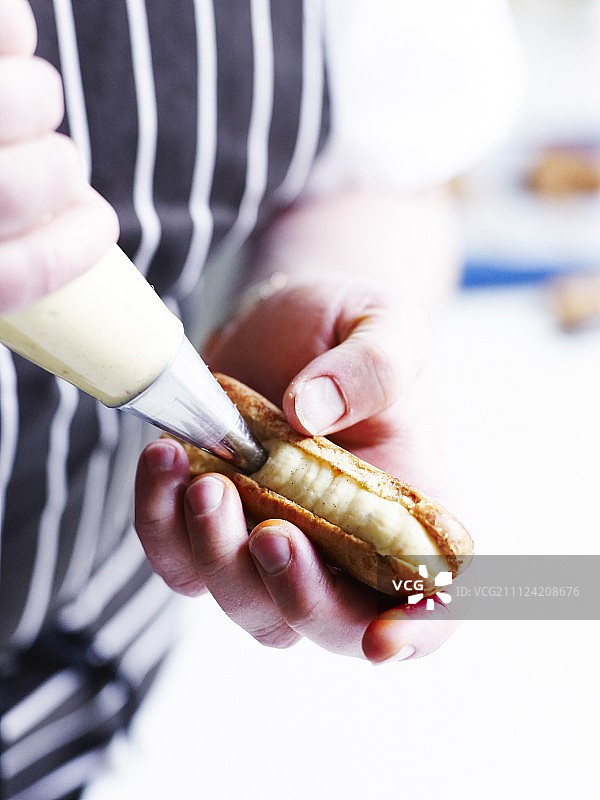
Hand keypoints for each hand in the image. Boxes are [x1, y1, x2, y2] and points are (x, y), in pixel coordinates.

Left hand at [0, 0, 118, 312]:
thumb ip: (7, 256)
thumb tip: (65, 238)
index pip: (18, 275)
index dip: (71, 254)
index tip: (98, 228)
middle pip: (28, 188)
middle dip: (59, 172)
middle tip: (48, 160)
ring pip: (30, 104)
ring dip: (38, 99)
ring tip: (20, 102)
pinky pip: (7, 30)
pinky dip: (15, 33)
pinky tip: (6, 43)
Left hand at [135, 277, 458, 662]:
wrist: (285, 319)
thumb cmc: (350, 325)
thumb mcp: (383, 324)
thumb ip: (372, 366)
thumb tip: (309, 414)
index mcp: (408, 511)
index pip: (433, 600)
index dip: (416, 635)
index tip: (382, 639)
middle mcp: (344, 543)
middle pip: (327, 622)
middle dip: (295, 596)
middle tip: (270, 531)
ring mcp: (275, 539)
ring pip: (246, 602)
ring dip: (219, 559)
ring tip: (205, 481)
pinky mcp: (213, 521)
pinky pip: (178, 556)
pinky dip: (161, 523)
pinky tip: (163, 461)